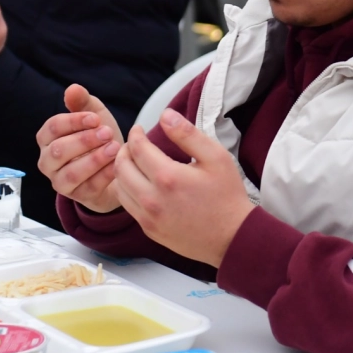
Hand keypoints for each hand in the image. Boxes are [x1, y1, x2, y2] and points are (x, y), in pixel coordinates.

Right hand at [37, 84, 125, 213]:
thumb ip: (83, 102)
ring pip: (71, 173)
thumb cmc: (100, 140)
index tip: (95, 118)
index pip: (52, 128)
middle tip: (107, 133)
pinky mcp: (78, 197)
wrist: (116, 167)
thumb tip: (73, 88)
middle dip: (84, 141)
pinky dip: (104, 175)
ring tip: (114, 148)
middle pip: (59, 151)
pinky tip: (117, 164)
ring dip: (94, 159)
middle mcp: (48, 162)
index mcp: (47, 139)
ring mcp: (61, 182)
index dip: (74, 121)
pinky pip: (88, 188)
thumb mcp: (94, 117)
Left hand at [113, 108, 253, 266]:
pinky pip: (128, 206)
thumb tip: (165, 115)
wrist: (232, 237)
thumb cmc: (227, 195)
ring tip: (135, 162)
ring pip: (120, 188)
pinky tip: (140, 183)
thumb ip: (188, 134)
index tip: (138, 128)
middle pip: (121, 167)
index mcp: (167, 177)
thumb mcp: (215, 157)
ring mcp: (148, 217)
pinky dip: (128, 190)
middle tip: (134, 144)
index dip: (134, 134)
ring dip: (122, 171)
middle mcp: (152, 199)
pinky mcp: (149, 230)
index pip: (137, 148)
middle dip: (124, 150)